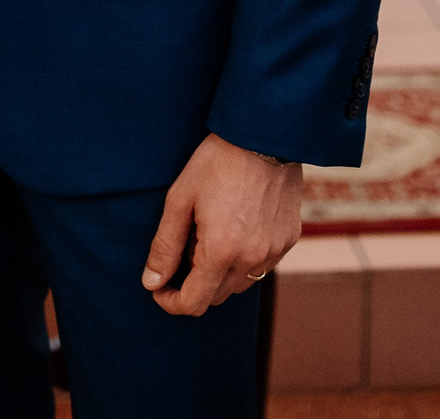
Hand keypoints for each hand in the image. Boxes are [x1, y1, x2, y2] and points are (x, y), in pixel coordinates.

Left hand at [141, 133, 302, 316]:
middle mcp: (251, 259)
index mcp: (221, 252)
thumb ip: (165, 246)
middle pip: (216, 297)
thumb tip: (151, 283)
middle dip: (194, 285)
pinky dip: (244, 259)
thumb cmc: (216, 162)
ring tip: (209, 237)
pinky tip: (236, 228)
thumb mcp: (180, 199)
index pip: (193, 303)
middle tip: (182, 253)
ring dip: (220, 274)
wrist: (264, 135)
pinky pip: (261, 265)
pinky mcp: (288, 239)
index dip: (170, 302)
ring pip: (240, 284)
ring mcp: (274, 251)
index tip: (159, 287)